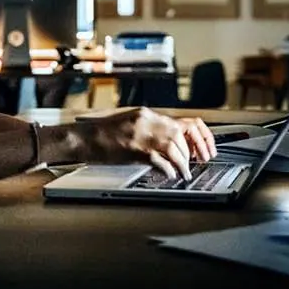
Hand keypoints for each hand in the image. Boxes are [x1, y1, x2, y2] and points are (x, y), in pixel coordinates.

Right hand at [79, 107, 217, 179]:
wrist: (83, 138)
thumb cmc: (102, 134)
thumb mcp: (132, 124)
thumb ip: (152, 130)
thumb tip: (173, 144)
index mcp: (148, 114)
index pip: (187, 122)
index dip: (201, 137)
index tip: (204, 149)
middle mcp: (148, 121)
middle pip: (182, 135)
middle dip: (193, 152)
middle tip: (195, 163)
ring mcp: (142, 135)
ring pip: (175, 148)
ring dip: (183, 163)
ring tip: (184, 173)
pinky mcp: (135, 149)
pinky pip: (160, 160)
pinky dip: (169, 169)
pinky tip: (170, 174)